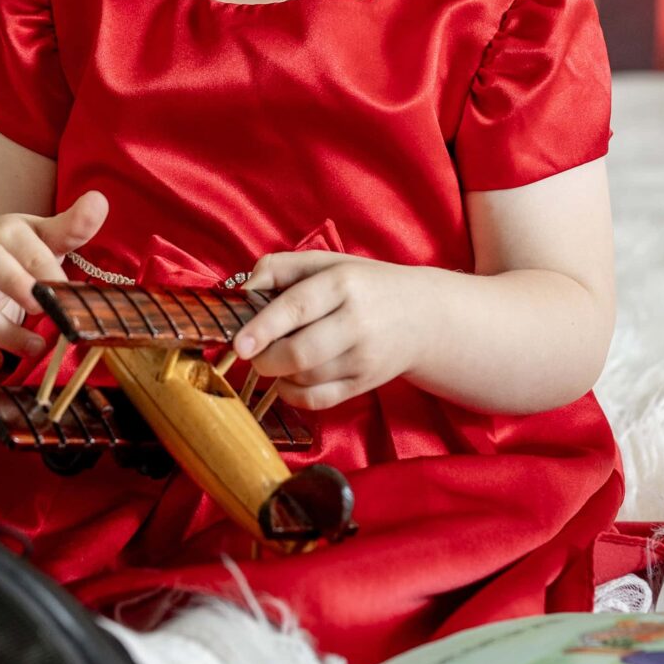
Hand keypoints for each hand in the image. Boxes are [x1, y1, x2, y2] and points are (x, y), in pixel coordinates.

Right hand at [0, 190, 108, 371]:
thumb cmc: (8, 249)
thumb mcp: (37, 234)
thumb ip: (70, 226)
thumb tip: (100, 200)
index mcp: (4, 233)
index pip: (28, 249)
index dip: (50, 272)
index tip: (74, 295)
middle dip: (18, 286)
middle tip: (47, 310)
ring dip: (2, 331)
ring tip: (34, 348)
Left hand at [230, 251, 424, 412]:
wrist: (424, 317)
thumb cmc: (364, 285)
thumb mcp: (329, 263)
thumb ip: (281, 267)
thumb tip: (242, 291)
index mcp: (342, 283)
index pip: (297, 307)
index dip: (264, 327)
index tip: (239, 344)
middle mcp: (356, 321)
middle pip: (300, 352)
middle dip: (265, 358)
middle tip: (252, 352)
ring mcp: (363, 357)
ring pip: (307, 378)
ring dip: (278, 375)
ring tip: (273, 359)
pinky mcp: (365, 383)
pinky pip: (319, 400)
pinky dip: (294, 395)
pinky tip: (288, 380)